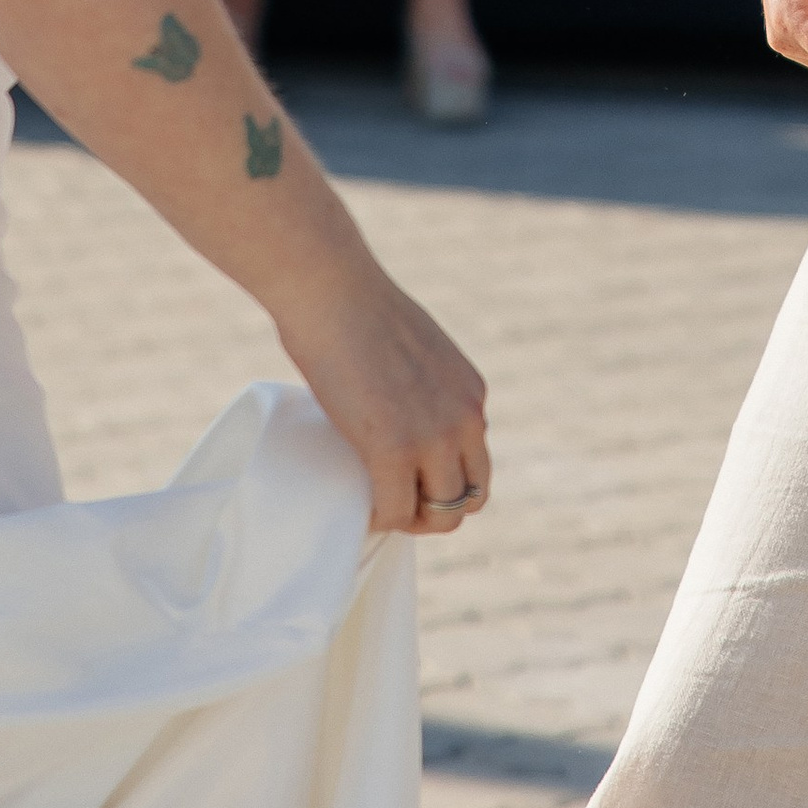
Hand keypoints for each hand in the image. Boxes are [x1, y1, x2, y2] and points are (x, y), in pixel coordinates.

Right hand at [275, 256, 491, 539]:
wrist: (331, 288)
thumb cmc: (357, 308)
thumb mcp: (415, 351)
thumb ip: (423, 388)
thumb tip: (401, 412)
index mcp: (471, 393)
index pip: (476, 460)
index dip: (444, 478)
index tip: (411, 478)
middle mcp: (465, 418)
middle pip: (471, 496)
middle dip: (436, 507)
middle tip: (396, 500)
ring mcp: (432, 437)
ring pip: (443, 515)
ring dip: (412, 519)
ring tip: (380, 508)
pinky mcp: (393, 450)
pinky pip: (395, 513)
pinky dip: (379, 519)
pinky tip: (360, 508)